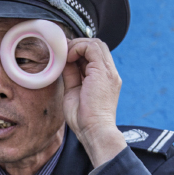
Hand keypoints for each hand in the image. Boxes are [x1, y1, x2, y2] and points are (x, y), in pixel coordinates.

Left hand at [62, 38, 126, 167]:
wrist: (94, 131)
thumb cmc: (84, 119)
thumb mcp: (74, 91)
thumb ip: (71, 75)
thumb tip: (64, 62)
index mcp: (105, 79)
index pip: (95, 55)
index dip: (79, 51)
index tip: (65, 57)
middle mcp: (110, 73)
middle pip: (97, 46)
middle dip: (78, 45)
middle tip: (63, 53)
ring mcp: (109, 72)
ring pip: (95, 44)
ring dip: (77, 46)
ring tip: (66, 56)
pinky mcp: (103, 72)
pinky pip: (91, 48)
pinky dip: (78, 48)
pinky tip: (69, 58)